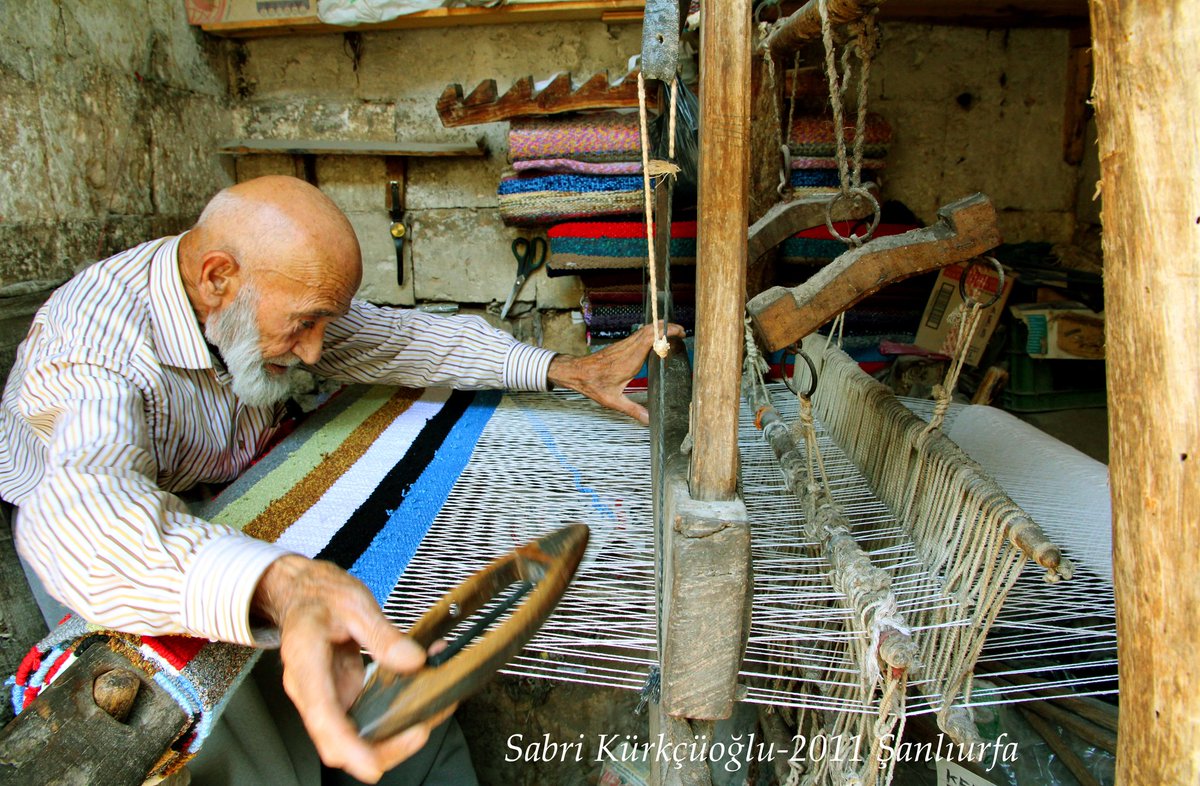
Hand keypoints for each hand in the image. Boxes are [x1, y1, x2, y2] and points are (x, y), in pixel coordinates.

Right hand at [253, 555, 453, 782]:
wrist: (302, 593)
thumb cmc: (319, 597)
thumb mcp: (355, 604)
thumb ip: (382, 634)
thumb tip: (411, 661)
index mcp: (306, 666)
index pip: (323, 718)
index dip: (348, 748)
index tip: (371, 766)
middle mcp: (312, 691)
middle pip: (338, 743)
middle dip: (380, 749)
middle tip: (419, 731)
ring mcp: (326, 698)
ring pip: (354, 737)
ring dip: (391, 737)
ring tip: (429, 715)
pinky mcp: (341, 696)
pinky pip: (364, 719)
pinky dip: (392, 717)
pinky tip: (418, 700)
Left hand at [548, 321, 685, 424]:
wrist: (576, 372)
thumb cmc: (593, 384)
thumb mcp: (614, 401)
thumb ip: (633, 410)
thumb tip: (649, 420)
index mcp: (630, 359)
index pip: (651, 337)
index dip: (666, 332)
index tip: (680, 334)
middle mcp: (628, 349)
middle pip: (651, 329)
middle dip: (668, 327)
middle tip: (682, 333)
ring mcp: (624, 345)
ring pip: (644, 329)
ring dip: (659, 328)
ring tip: (673, 334)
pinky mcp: (621, 346)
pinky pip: (638, 334)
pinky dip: (650, 333)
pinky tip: (656, 340)